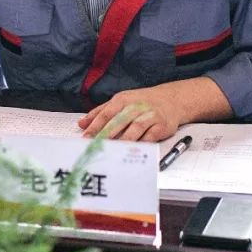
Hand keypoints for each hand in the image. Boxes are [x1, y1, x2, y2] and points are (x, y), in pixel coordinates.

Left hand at [78, 77, 232, 141]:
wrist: (170, 99)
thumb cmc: (141, 102)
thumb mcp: (120, 102)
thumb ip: (100, 112)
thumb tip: (81, 124)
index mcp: (123, 100)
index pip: (106, 113)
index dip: (95, 125)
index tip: (85, 137)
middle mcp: (136, 106)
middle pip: (119, 121)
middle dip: (106, 134)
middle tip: (96, 146)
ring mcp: (150, 115)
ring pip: (135, 128)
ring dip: (123, 140)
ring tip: (113, 150)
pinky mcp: (162, 125)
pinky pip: (151, 136)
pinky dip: (142, 144)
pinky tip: (133, 151)